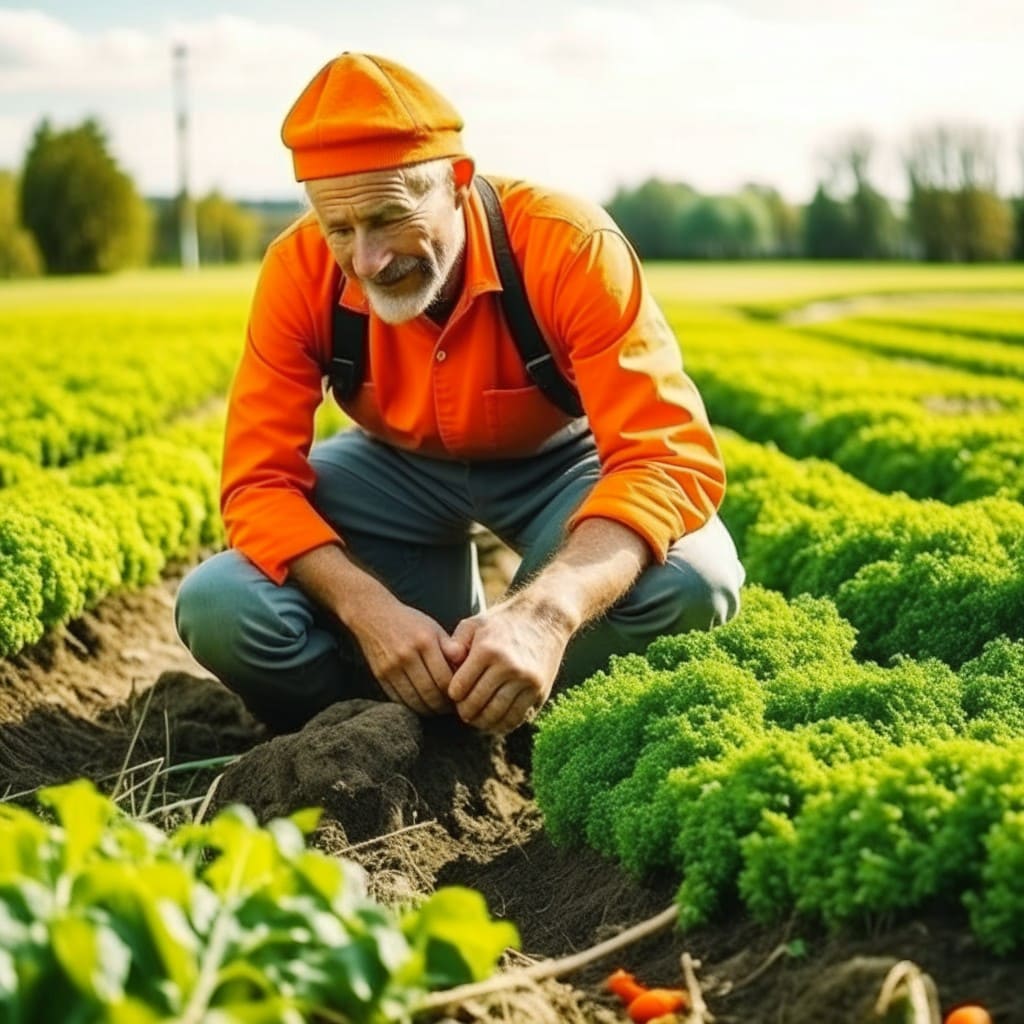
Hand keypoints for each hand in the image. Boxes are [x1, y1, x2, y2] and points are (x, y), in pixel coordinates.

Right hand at [347, 595, 466, 715]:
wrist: (373, 615)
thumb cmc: (409, 622)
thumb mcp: (433, 628)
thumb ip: (451, 647)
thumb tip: (466, 666)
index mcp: (425, 642)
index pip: (444, 679)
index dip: (454, 694)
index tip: (460, 698)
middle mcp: (407, 655)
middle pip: (430, 692)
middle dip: (442, 706)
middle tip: (450, 709)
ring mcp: (392, 666)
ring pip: (414, 700)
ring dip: (428, 710)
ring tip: (436, 709)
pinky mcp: (380, 675)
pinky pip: (398, 699)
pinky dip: (411, 706)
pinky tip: (420, 705)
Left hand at [447, 599, 571, 733]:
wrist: (546, 617)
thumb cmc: (504, 621)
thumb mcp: (476, 623)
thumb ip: (456, 642)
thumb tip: (445, 660)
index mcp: (487, 650)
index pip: (460, 687)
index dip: (453, 695)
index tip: (454, 695)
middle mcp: (507, 666)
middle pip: (476, 703)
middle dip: (465, 712)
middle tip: (463, 711)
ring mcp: (525, 680)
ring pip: (496, 715)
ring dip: (482, 722)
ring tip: (477, 719)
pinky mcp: (539, 690)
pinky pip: (517, 717)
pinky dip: (503, 725)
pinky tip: (495, 722)